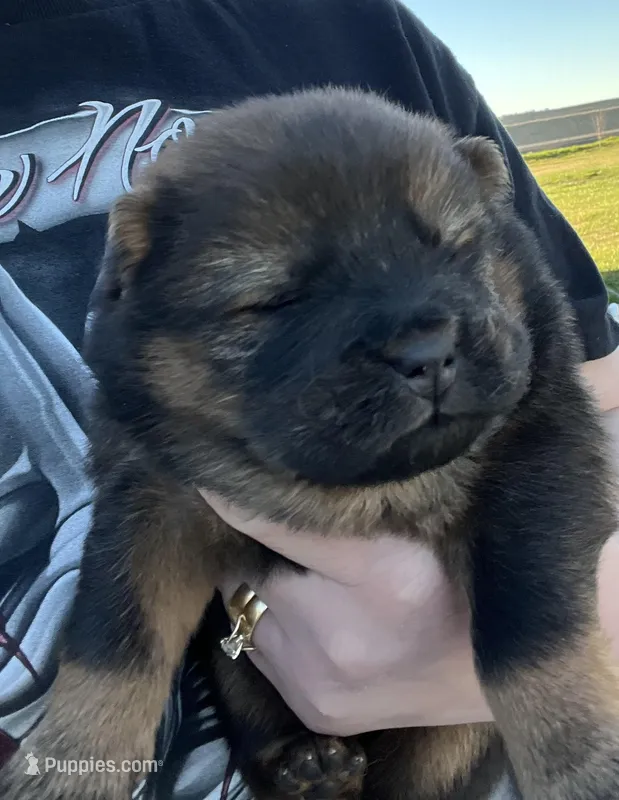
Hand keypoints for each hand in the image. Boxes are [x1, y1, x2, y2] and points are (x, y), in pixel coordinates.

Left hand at [201, 491, 492, 735]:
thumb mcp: (417, 516)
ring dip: (264, 588)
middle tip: (295, 531)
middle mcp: (340, 637)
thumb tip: (276, 463)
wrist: (495, 667)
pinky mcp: (315, 710)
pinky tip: (314, 616)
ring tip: (310, 577)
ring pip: (248, 609)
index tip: (210, 469)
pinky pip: (261, 648)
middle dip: (262, 544)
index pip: (269, 521)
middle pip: (250, 566)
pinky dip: (274, 625)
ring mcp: (321, 684)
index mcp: (381, 573)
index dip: (233, 491)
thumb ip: (350, 494)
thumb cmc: (464, 574)